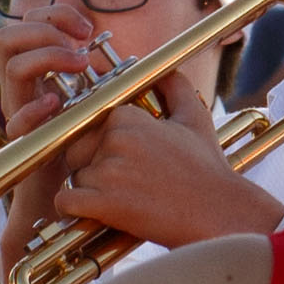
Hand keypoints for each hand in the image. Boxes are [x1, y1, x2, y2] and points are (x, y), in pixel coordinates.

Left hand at [43, 96, 283, 247]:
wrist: (218, 212)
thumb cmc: (207, 168)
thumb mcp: (195, 118)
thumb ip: (175, 87)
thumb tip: (165, 70)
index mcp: (127, 117)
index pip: (89, 126)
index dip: (102, 145)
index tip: (124, 160)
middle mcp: (114, 140)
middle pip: (76, 152)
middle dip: (91, 167)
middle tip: (124, 182)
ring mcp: (107, 172)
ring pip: (74, 179)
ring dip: (90, 191)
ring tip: (125, 198)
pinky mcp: (103, 204)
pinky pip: (65, 202)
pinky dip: (75, 210)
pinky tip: (99, 213)